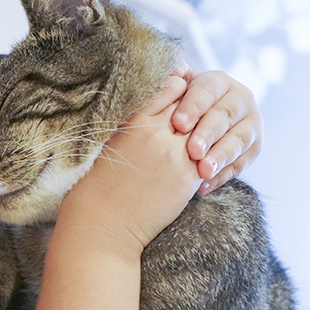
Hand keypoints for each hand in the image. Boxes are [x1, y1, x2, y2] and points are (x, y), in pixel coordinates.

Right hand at [64, 75, 201, 250]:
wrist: (104, 221)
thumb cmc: (100, 183)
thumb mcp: (113, 140)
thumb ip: (135, 120)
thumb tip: (154, 106)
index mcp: (135, 121)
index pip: (170, 88)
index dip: (179, 88)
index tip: (181, 94)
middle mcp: (156, 134)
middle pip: (191, 106)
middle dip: (197, 108)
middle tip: (197, 115)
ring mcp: (175, 155)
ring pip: (204, 130)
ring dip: (206, 131)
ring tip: (199, 138)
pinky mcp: (187, 178)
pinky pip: (209, 158)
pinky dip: (208, 155)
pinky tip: (201, 159)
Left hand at [170, 68, 262, 194]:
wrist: (193, 125)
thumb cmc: (174, 106)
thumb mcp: (171, 90)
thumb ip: (169, 78)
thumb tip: (169, 64)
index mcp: (217, 81)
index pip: (208, 90)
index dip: (193, 106)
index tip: (177, 124)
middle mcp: (239, 98)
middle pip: (225, 115)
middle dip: (208, 134)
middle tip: (192, 151)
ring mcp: (250, 123)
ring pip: (239, 139)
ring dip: (221, 157)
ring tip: (202, 172)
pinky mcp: (254, 147)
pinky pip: (242, 163)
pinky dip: (223, 176)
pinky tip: (204, 187)